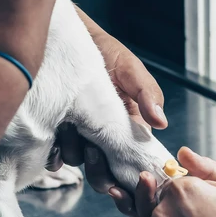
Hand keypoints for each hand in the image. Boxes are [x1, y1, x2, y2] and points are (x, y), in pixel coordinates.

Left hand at [47, 32, 166, 193]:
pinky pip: (55, 159)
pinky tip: (55, 139)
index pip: (132, 163)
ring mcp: (81, 138)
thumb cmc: (107, 53)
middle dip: (99, 169)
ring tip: (69, 126)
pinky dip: (54, 155)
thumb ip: (147, 93)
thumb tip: (161, 123)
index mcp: (129, 129)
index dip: (127, 173)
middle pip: (106, 175)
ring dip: (74, 152)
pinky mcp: (58, 135)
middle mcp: (105, 138)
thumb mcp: (131, 70)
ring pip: (80, 165)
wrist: (72, 41)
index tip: (118, 164)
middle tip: (91, 146)